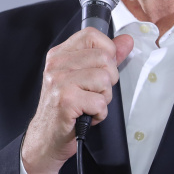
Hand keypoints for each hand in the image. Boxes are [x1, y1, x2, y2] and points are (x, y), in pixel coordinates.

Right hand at [20, 28, 132, 173]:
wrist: (46, 138)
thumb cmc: (66, 108)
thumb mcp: (83, 78)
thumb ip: (106, 57)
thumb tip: (127, 41)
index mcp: (59, 54)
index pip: (91, 35)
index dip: (106, 52)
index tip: (101, 70)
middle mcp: (56, 64)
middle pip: (104, 59)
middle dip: (108, 81)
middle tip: (93, 94)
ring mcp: (59, 82)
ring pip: (105, 80)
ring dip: (104, 98)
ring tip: (89, 105)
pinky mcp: (65, 100)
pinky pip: (100, 102)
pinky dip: (99, 114)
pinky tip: (87, 116)